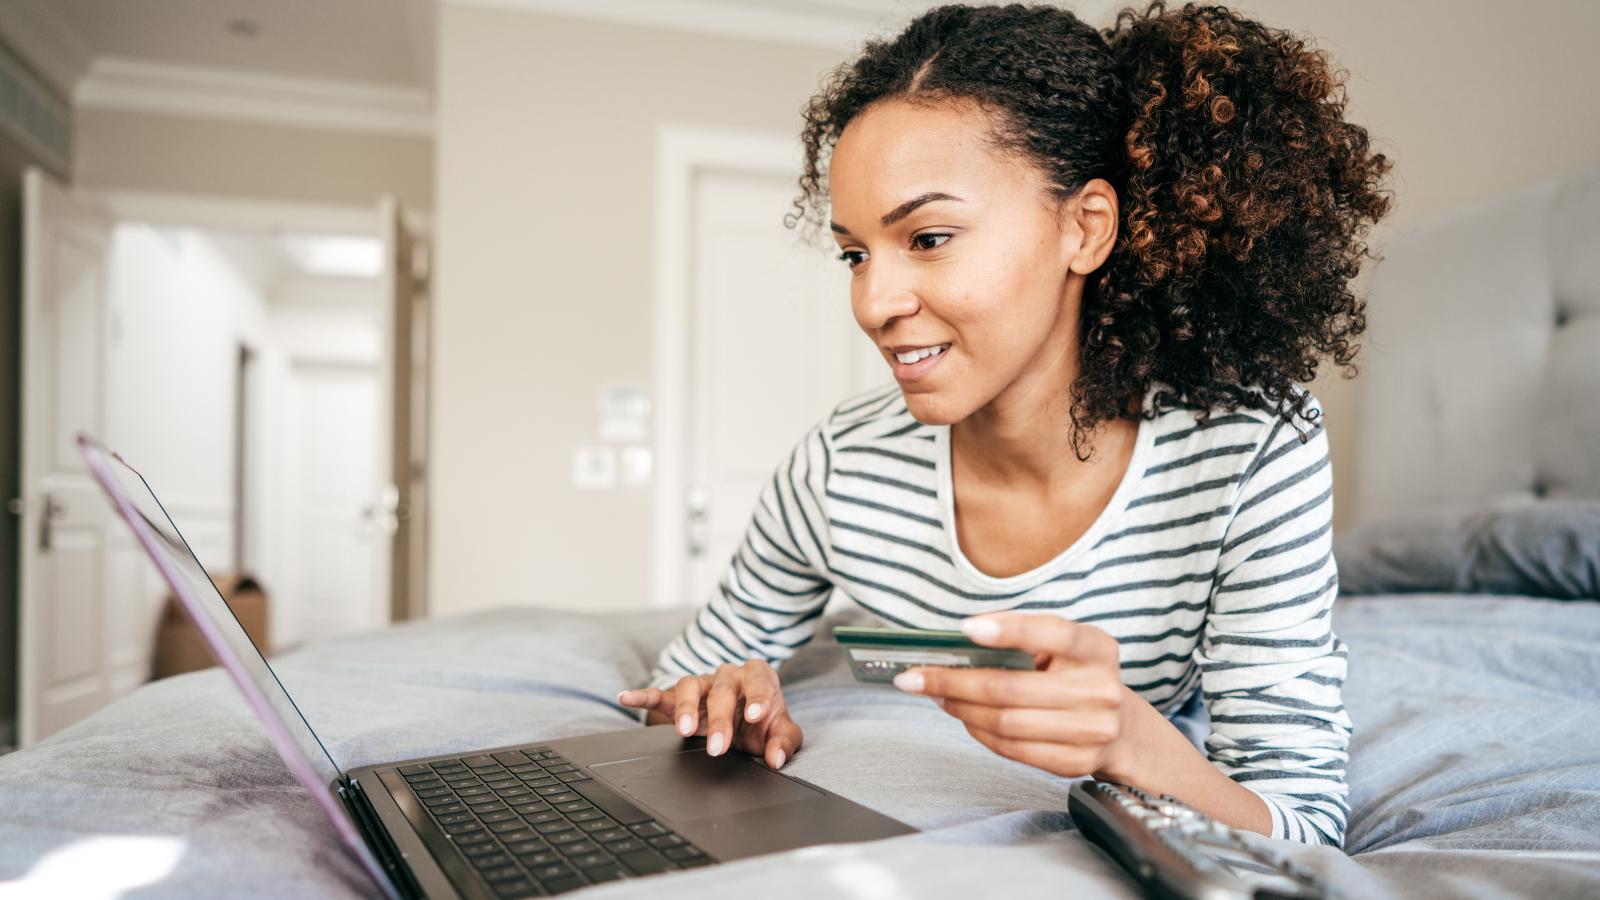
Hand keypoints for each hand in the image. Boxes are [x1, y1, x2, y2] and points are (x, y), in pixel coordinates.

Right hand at [618, 660, 801, 770]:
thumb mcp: (782, 731)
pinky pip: (660, 694)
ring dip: (686, 707)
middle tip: (719, 747)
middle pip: (722, 691)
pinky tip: (627, 698)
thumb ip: (784, 743)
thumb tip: (776, 758)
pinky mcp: (681, 697)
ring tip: (684, 730)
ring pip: (689, 685)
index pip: (759, 681)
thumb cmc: (765, 720)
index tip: (756, 715)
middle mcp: (729, 676)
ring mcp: (703, 684)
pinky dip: (644, 695)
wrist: (746, 717)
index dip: (758, 697)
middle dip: (720, 720)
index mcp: (758, 677)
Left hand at [891, 612, 1131, 779]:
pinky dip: (978, 731)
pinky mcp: (1075, 761)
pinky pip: (1011, 749)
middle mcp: (1099, 690)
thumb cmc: (1074, 674)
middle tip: (917, 675)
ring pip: (1005, 722)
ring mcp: (1091, 731)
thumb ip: (1021, 636)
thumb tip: (962, 639)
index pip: (1052, 633)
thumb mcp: (1061, 645)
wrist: (1119, 726)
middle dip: (954, 681)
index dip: (1008, 629)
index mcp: (1096, 648)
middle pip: (1011, 687)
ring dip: (960, 708)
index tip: (966, 628)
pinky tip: (963, 715)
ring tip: (936, 693)